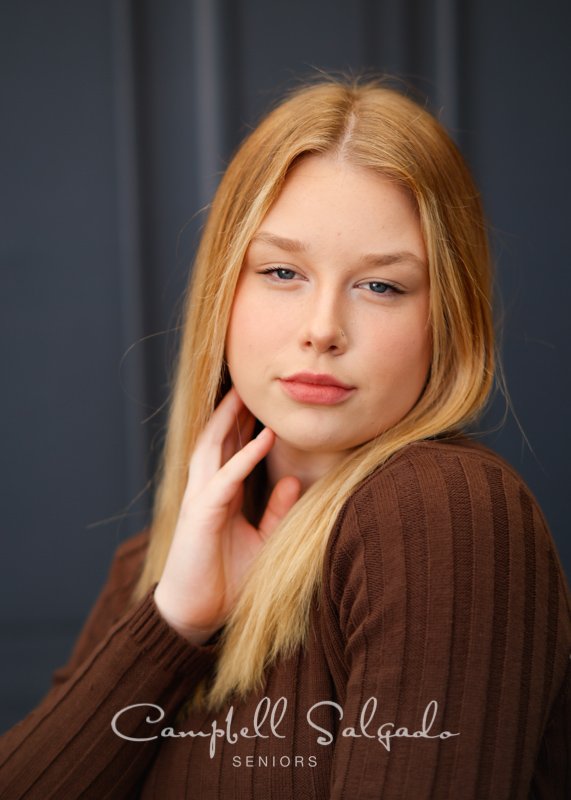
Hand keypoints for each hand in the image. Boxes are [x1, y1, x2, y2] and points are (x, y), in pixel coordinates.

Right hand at [153, 387, 300, 644]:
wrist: (197, 613)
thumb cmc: (227, 579)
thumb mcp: (262, 540)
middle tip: (254, 381)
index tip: (266, 399)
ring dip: (231, 419)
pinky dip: (244, 457)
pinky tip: (263, 439)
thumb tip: (295, 480)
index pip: (231, 448)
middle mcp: (208, 489)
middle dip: (234, 409)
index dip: (245, 422)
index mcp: (221, 493)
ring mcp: (201, 498)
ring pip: (213, 447)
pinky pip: (225, 479)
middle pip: (219, 437)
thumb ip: (277, 511)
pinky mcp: (201, 514)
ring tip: (249, 394)